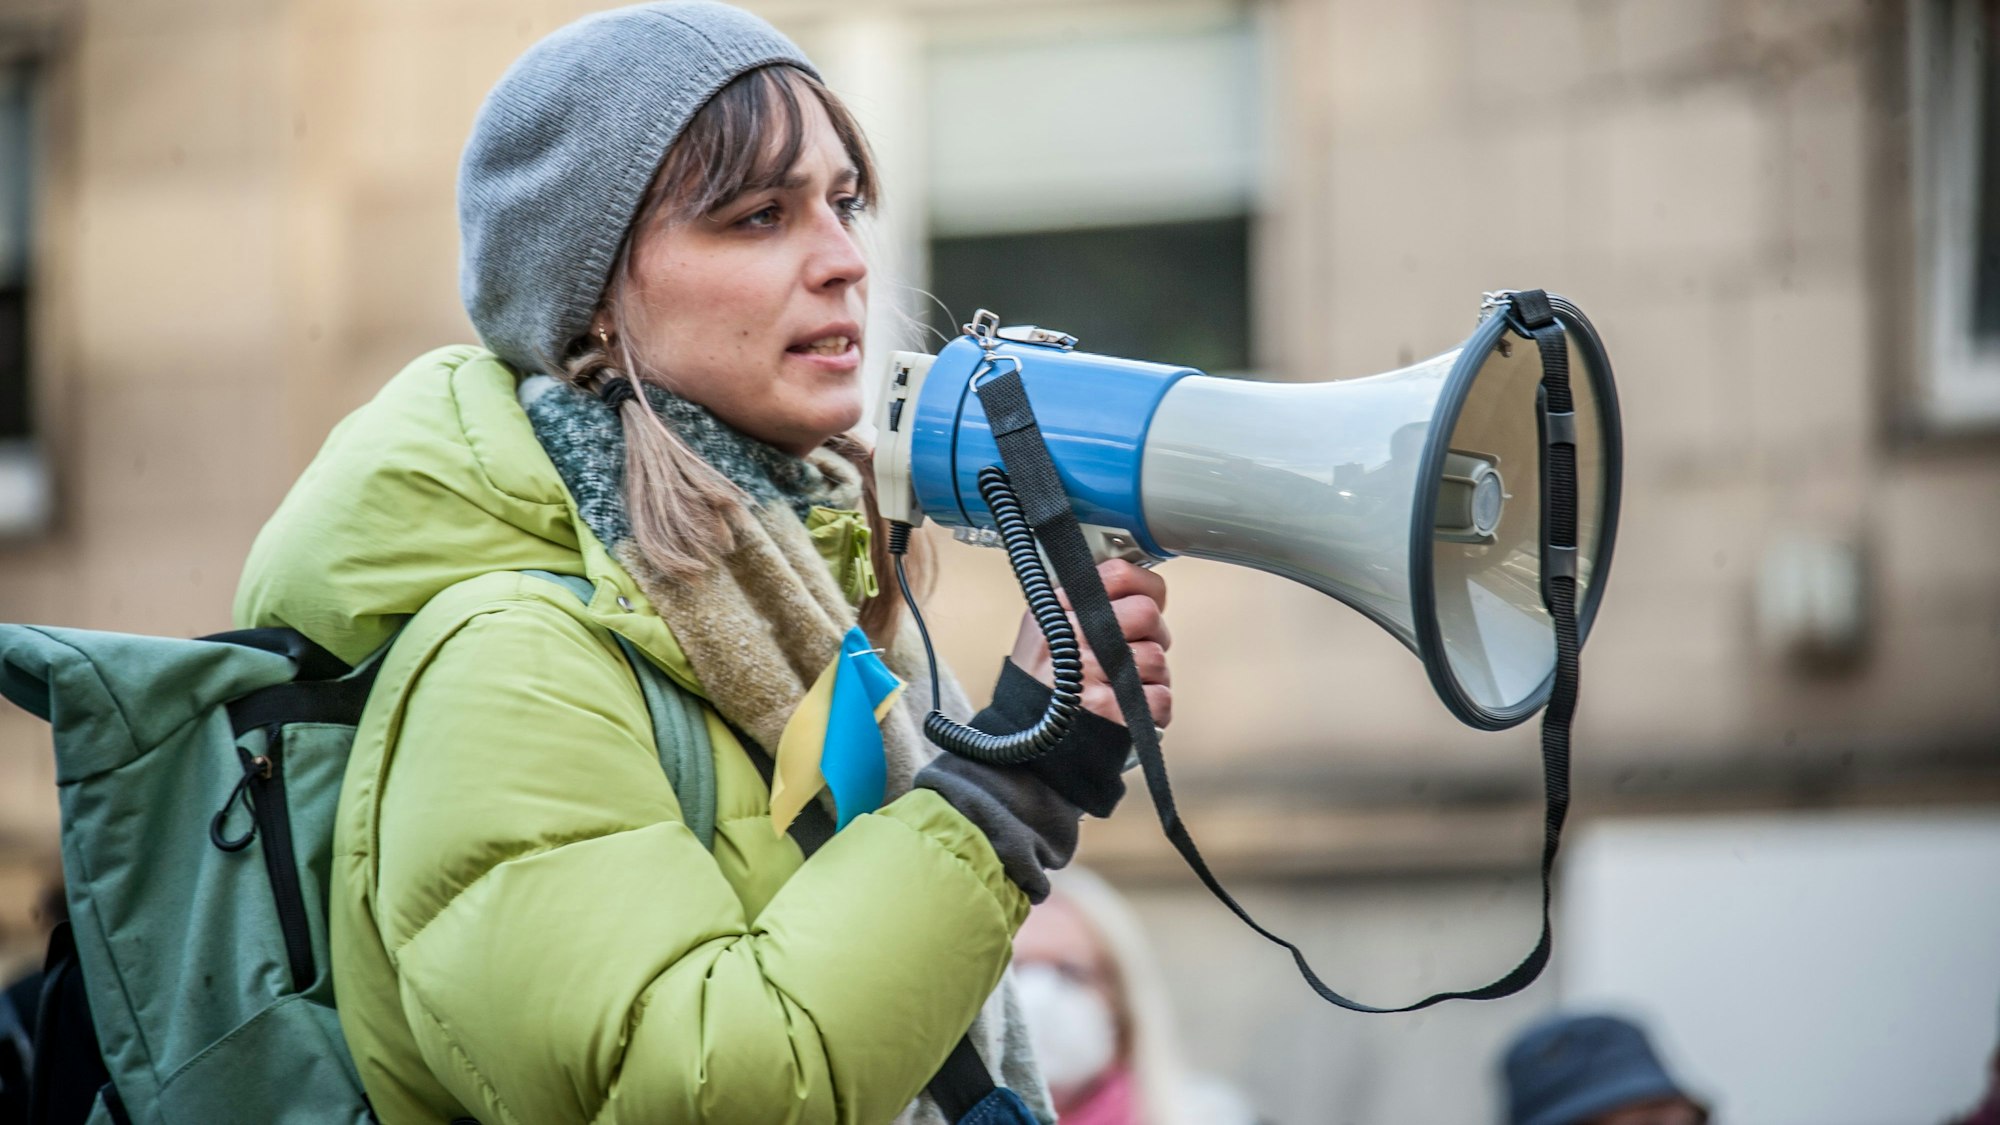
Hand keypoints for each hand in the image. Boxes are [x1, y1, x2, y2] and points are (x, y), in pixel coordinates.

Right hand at [1008, 559, 1171, 729]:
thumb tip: (1136, 587)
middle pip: (1147, 613)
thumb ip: (1082, 603)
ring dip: (1151, 677)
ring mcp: (1091, 673)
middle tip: (1133, 651)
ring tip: (1122, 685)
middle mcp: (1074, 636)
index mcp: (1059, 609)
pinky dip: (1152, 709)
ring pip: (1157, 658)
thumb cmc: (1040, 685)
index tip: (1146, 601)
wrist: (1022, 740)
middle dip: (1153, 635)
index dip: (1146, 589)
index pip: (1120, 575)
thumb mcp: (1044, 628)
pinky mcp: (1108, 710)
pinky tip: (1127, 708)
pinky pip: (1160, 698)